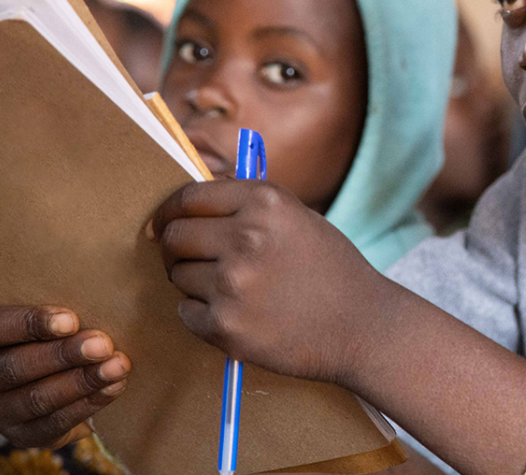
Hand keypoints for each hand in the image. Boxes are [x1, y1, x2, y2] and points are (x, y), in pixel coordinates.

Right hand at [0, 306, 130, 447]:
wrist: (52, 365)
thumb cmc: (48, 323)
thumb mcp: (38, 302)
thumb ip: (54, 293)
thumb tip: (99, 276)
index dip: (30, 324)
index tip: (71, 319)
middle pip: (13, 368)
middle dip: (63, 356)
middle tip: (103, 345)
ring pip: (34, 400)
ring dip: (81, 383)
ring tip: (117, 366)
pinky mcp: (18, 436)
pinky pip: (51, 426)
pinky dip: (86, 406)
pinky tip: (112, 388)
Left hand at [151, 180, 391, 386]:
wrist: (363, 327)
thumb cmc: (333, 270)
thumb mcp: (299, 218)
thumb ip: (249, 206)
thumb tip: (192, 204)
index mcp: (265, 202)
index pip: (189, 198)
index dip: (169, 211)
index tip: (161, 224)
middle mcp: (245, 237)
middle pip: (175, 236)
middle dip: (176, 248)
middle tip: (190, 260)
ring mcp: (232, 283)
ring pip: (178, 276)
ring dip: (194, 282)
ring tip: (234, 291)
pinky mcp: (225, 326)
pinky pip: (186, 313)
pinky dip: (202, 315)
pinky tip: (237, 315)